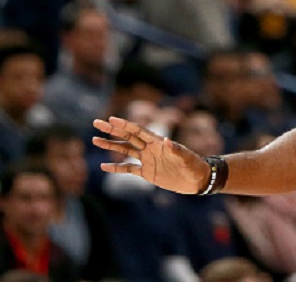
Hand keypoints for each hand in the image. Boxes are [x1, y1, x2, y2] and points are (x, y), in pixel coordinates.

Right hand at [93, 117, 209, 194]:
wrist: (198, 179)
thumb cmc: (195, 165)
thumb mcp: (186, 157)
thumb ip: (176, 149)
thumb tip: (165, 140)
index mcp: (158, 143)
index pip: (138, 131)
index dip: (125, 125)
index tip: (111, 119)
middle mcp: (150, 149)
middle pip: (128, 137)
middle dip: (112, 130)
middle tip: (96, 123)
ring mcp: (147, 160)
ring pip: (125, 150)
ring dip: (111, 145)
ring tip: (95, 140)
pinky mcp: (147, 172)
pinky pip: (128, 169)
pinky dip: (116, 167)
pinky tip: (104, 166)